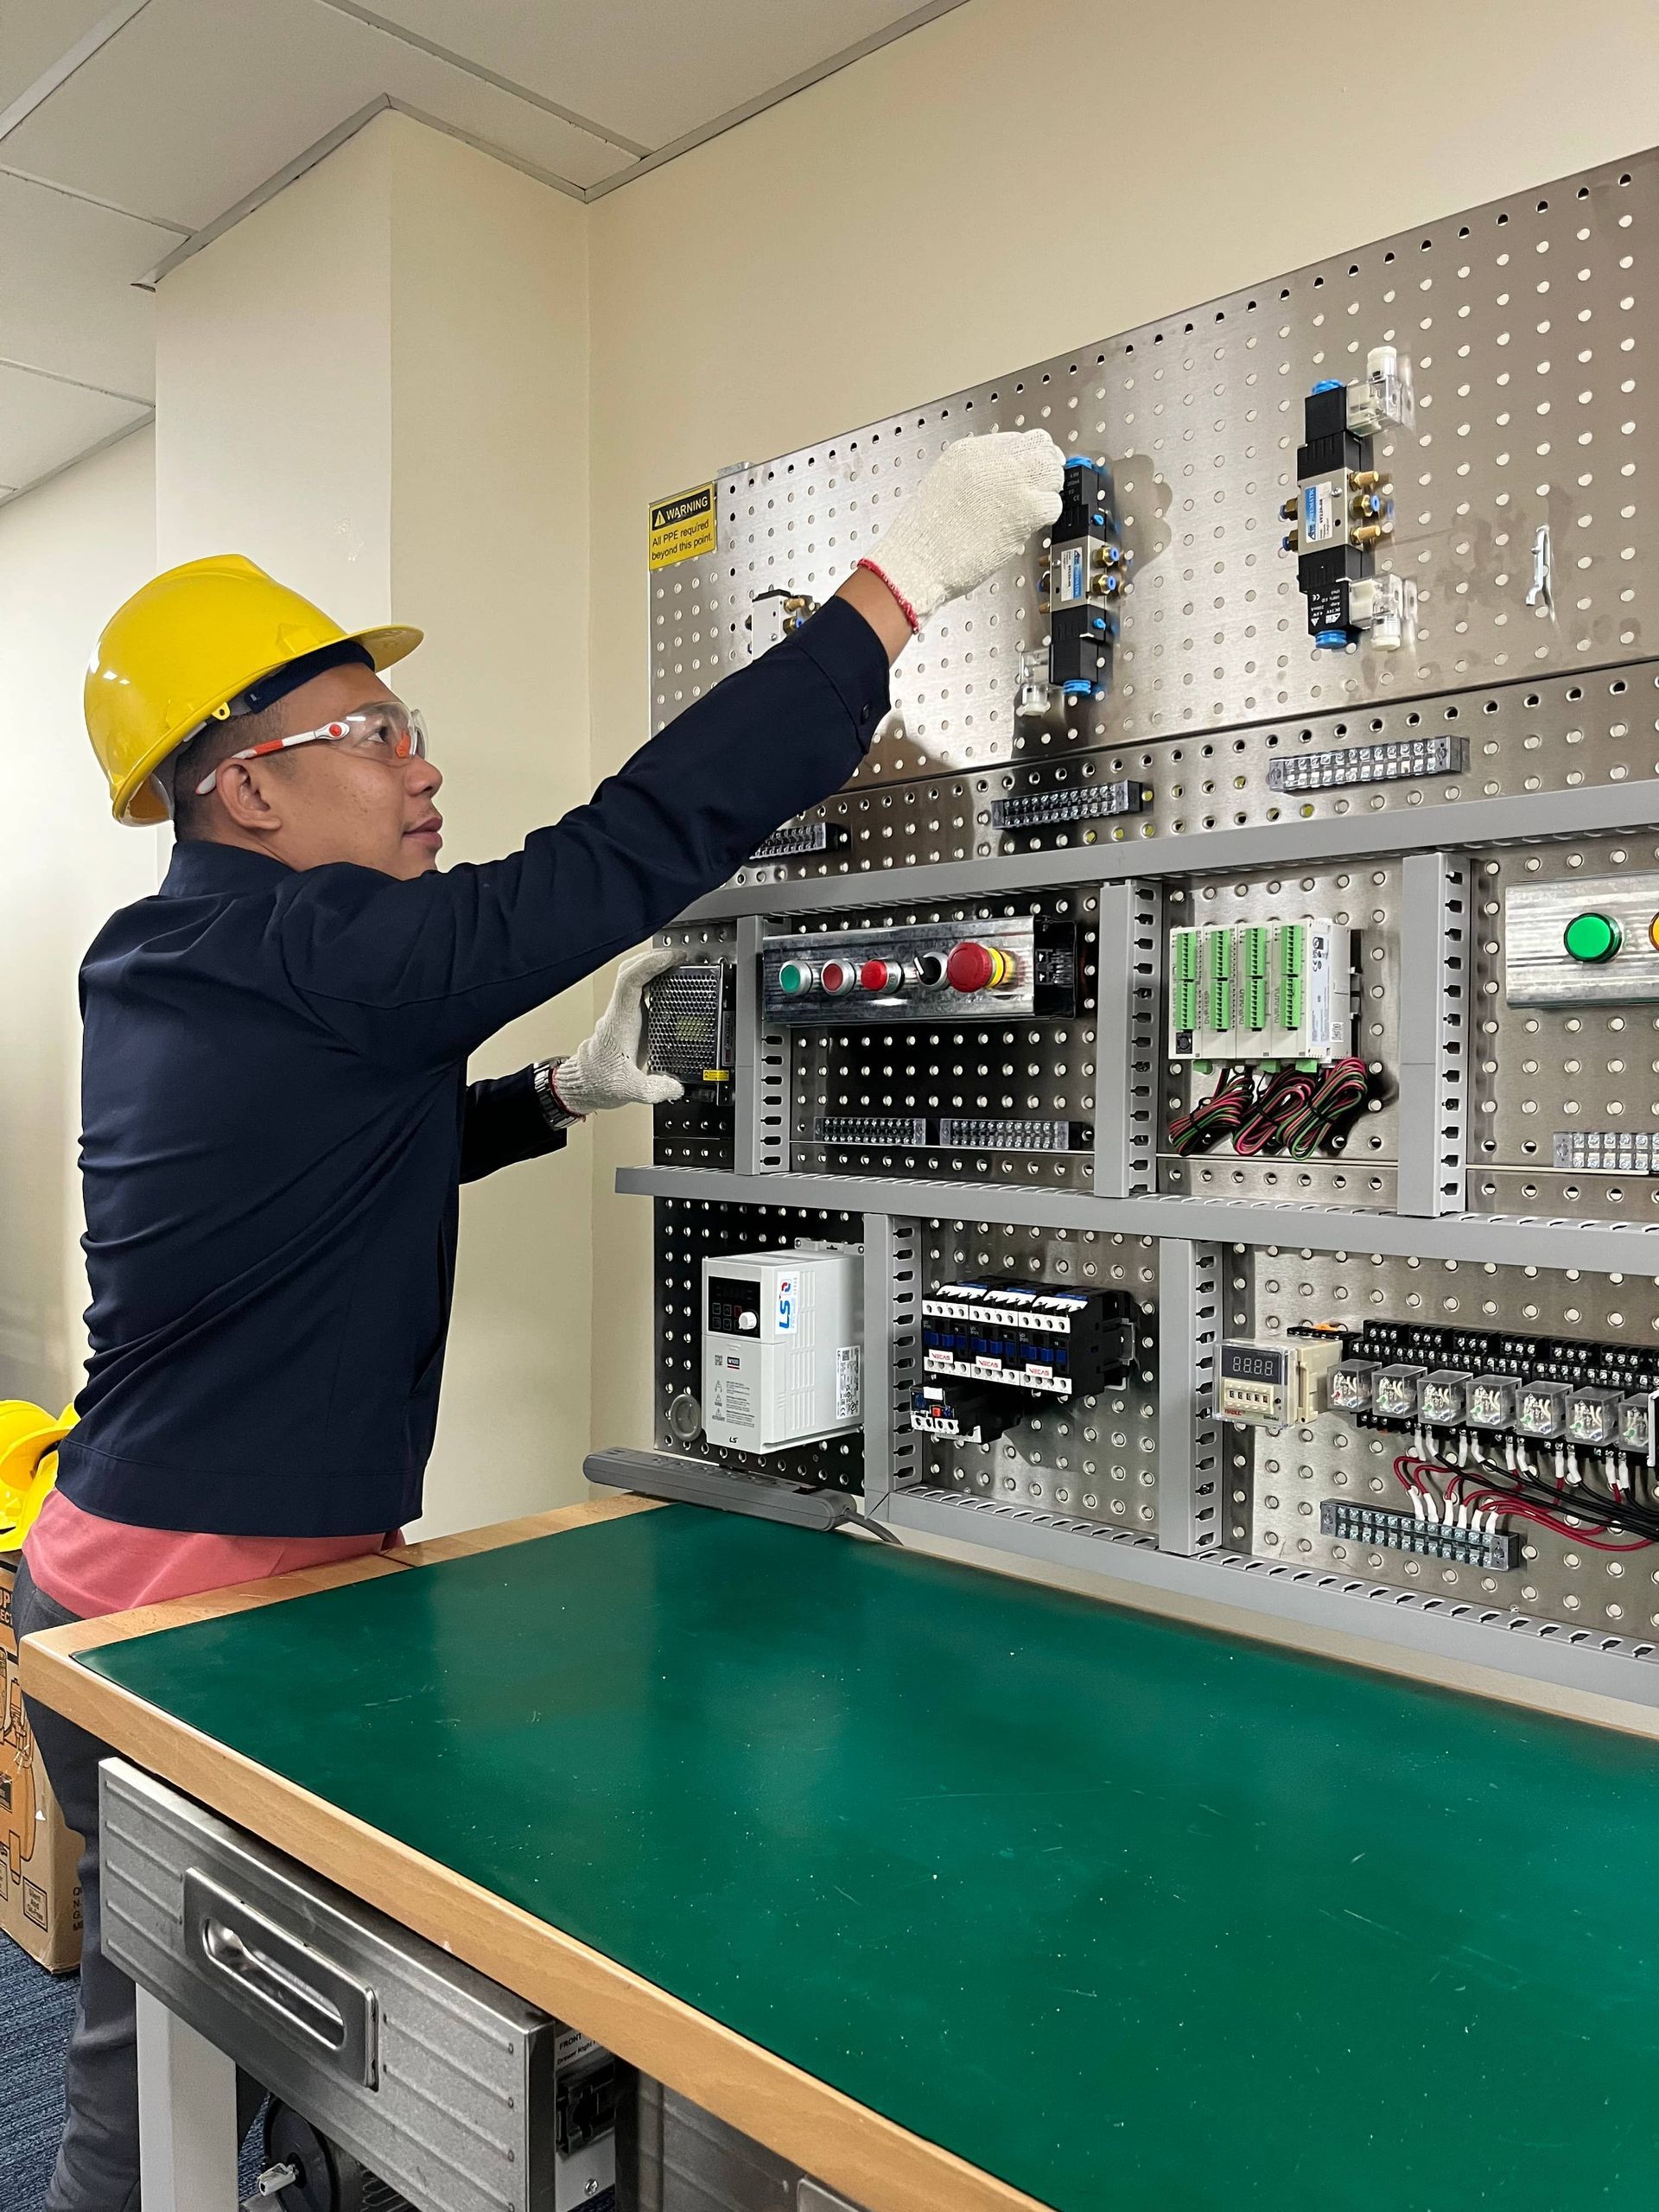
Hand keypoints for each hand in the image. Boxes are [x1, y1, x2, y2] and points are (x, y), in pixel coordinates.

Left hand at [551, 946, 685, 1114]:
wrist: (587, 1085)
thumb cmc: (600, 1081)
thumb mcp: (628, 1090)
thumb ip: (653, 1089)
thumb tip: (675, 1087)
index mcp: (620, 1022)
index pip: (630, 981)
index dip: (650, 965)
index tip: (671, 959)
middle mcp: (621, 1012)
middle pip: (631, 971)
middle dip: (654, 958)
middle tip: (679, 957)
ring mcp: (625, 1014)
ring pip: (636, 978)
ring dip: (655, 968)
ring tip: (679, 966)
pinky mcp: (632, 1020)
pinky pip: (643, 992)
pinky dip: (657, 983)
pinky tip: (672, 987)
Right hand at [861, 430, 1064, 628]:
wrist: (919, 560)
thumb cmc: (925, 537)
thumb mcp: (945, 485)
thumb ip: (977, 475)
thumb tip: (1002, 480)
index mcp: (970, 451)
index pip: (1017, 439)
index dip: (1027, 458)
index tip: (1028, 472)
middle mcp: (993, 460)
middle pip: (1041, 446)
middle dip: (1044, 467)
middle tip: (1041, 486)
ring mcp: (1012, 482)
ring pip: (1052, 472)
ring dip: (1047, 491)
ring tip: (1032, 510)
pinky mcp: (1026, 509)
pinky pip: (1053, 504)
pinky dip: (1046, 517)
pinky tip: (1027, 527)